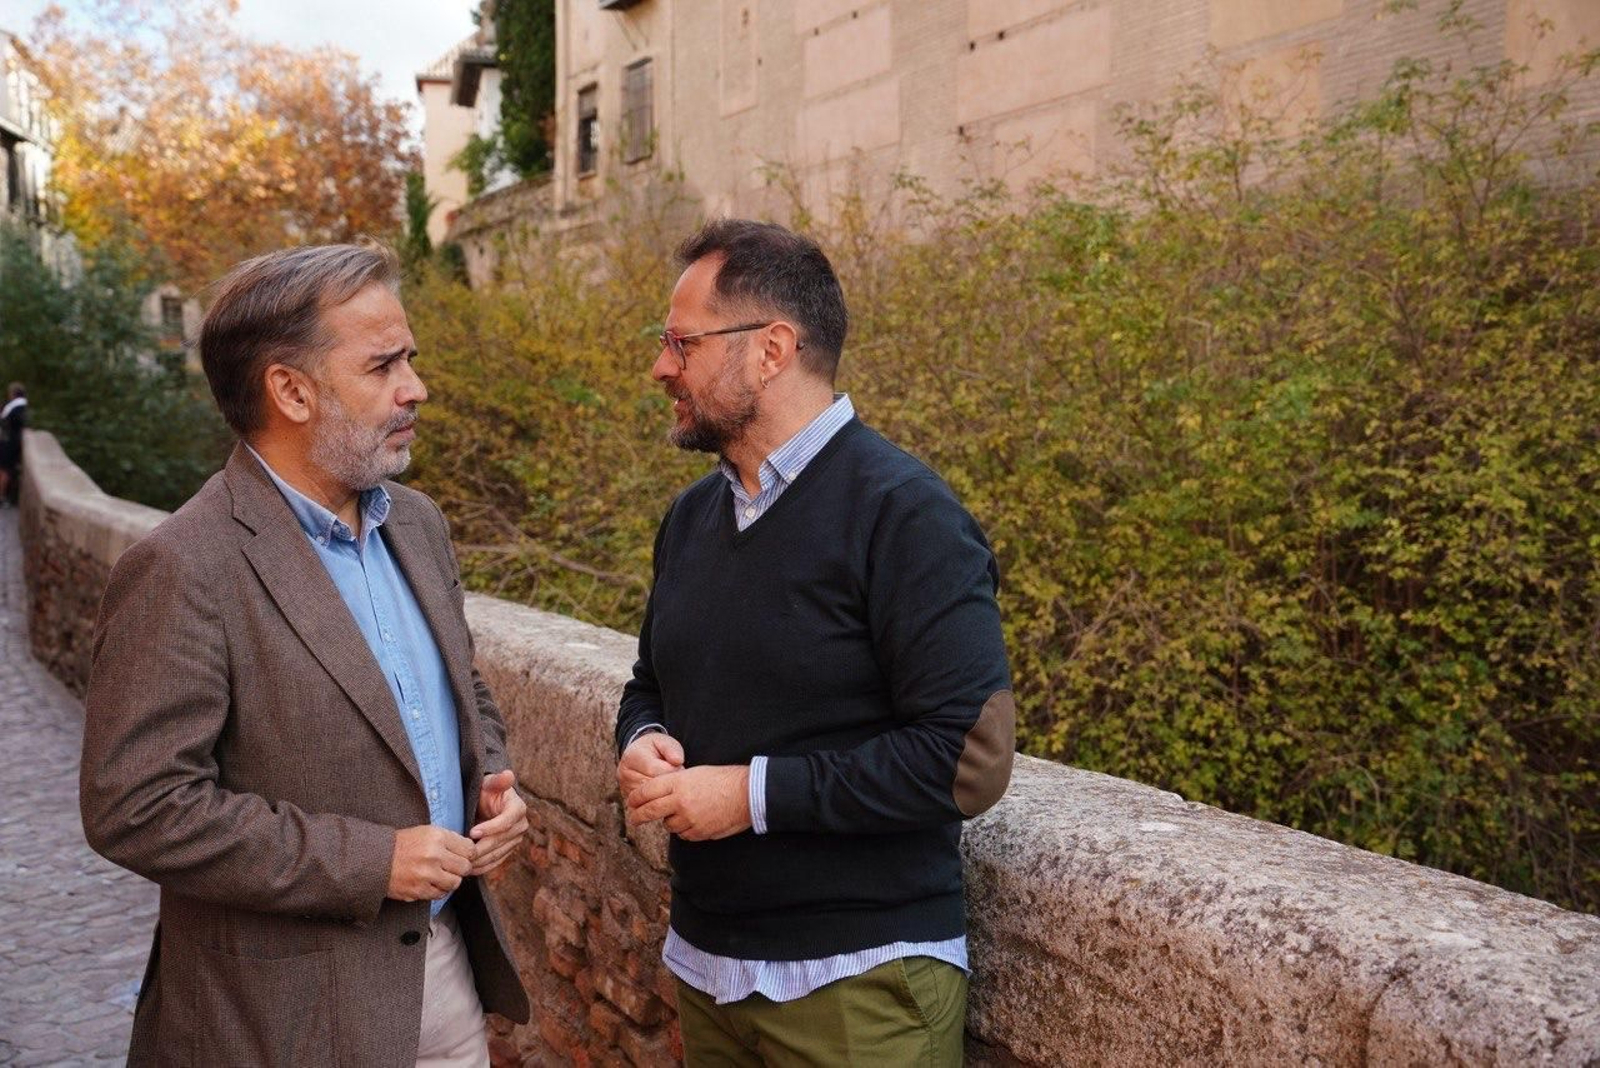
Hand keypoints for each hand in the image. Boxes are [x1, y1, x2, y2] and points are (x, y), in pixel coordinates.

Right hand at [388, 825, 473, 900]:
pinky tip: (431, 882)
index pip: (469, 849)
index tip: (463, 855)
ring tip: (441, 875)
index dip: (468, 854)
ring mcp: (427, 874)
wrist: (376, 859)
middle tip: (452, 866)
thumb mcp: (427, 832)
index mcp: (437, 837)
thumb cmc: (403, 844)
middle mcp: (434, 855)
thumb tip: (470, 850)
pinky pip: (441, 894)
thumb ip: (449, 840)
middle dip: (461, 868)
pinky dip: (438, 890)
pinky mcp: (419, 890)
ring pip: (455, 883)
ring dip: (450, 880)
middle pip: (465, 867)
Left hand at [468, 770, 529, 875]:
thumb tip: (508, 774)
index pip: (506, 822)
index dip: (490, 828)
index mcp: (518, 809)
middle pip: (500, 841)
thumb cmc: (486, 791)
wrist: (486, 803)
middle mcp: (520, 826)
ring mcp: (515, 840)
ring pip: (497, 854)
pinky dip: (483, 867)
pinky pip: (496, 862)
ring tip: (462, 862)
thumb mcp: (489, 783)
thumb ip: (498, 781)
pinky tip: (469, 869)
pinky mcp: (507, 850)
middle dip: (481, 848)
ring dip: (480, 860)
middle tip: (462, 852)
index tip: (472, 832)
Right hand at [617, 731, 684, 797]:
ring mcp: (625, 788)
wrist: (640, 755)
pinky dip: (657, 800)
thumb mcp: (665, 742)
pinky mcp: (628, 800)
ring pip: (649, 798)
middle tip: (676, 777)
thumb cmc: (656, 749)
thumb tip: (678, 761)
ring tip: (669, 782)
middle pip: (652, 786)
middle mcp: (624, 773)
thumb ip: (672, 749)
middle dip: (667, 783)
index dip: (672, 770)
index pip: (655, 770)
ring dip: (663, 793)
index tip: (678, 766)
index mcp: (633, 756)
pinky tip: (663, 792)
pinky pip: (646, 806)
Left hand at [626, 765, 750, 840]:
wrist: (746, 794)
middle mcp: (680, 801)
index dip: (636, 797)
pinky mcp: (698, 832)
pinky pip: (683, 834)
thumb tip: (661, 795)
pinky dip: (685, 829)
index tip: (632, 801)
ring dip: (670, 821)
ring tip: (680, 814)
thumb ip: (676, 784)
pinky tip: (694, 821)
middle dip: (638, 815)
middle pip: (650, 811)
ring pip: (668, 824)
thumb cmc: (723, 779)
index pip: (647, 790)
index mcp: (678, 782)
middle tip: (634, 818)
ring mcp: (688, 818)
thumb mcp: (696, 773)